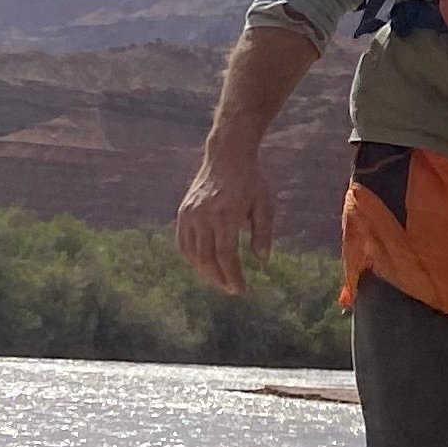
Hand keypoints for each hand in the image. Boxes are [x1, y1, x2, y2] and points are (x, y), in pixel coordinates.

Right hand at [174, 148, 273, 294]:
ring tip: (220, 281)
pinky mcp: (182, 212)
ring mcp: (189, 213)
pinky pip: (183, 242)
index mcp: (225, 214)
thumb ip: (263, 233)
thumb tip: (262, 260)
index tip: (240, 289)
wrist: (226, 157)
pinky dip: (192, 257)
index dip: (232, 275)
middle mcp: (202, 215)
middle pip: (206, 257)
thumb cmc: (251, 182)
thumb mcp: (265, 205)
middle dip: (218, 278)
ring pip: (191, 252)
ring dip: (204, 271)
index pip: (225, 254)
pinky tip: (204, 265)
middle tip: (231, 289)